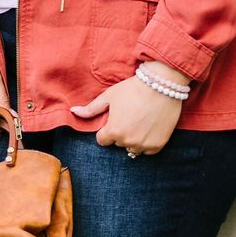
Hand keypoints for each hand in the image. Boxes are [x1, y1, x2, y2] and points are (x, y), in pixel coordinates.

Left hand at [69, 72, 183, 154]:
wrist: (162, 85)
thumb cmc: (133, 89)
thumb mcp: (109, 96)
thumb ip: (91, 108)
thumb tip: (73, 111)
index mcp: (113, 131)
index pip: (102, 140)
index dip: (108, 128)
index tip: (116, 118)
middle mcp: (127, 141)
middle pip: (118, 143)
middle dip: (121, 132)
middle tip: (131, 116)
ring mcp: (143, 145)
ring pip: (132, 148)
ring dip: (134, 139)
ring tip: (141, 121)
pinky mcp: (158, 145)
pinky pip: (147, 151)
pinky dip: (147, 142)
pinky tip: (150, 127)